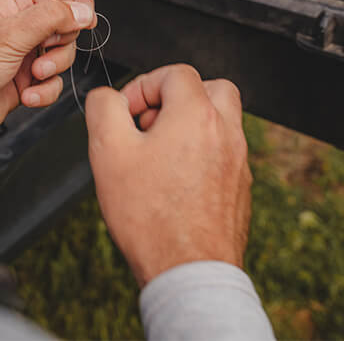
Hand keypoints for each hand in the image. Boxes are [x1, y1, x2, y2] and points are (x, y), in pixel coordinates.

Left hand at [0, 0, 95, 146]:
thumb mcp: (8, 36)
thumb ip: (50, 17)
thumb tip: (82, 9)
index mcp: (10, 2)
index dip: (76, 2)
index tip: (85, 22)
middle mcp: (17, 25)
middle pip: (65, 24)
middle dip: (62, 44)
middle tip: (43, 54)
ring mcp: (21, 53)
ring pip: (62, 56)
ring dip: (53, 71)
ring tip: (32, 77)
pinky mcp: (23, 79)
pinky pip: (52, 82)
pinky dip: (44, 92)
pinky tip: (26, 95)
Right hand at [84, 65, 251, 287]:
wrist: (188, 269)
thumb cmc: (151, 216)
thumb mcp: (108, 151)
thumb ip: (104, 109)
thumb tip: (107, 98)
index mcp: (196, 115)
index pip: (174, 73)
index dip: (143, 86)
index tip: (127, 113)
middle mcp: (225, 133)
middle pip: (211, 88)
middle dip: (177, 97)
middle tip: (151, 122)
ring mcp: (238, 162)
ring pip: (221, 121)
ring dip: (190, 124)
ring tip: (160, 151)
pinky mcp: (240, 189)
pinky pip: (223, 154)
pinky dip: (201, 154)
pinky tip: (174, 180)